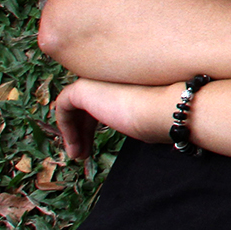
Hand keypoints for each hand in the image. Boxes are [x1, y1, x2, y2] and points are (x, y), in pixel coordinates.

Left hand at [53, 78, 181, 159]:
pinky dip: (65, 126)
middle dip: (81, 130)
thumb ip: (136, 116)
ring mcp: (95, 78)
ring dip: (72, 132)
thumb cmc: (165, 116)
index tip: (93, 145)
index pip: (100, 100)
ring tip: (77, 154)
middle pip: (85, 104)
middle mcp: (107, 75)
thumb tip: (139, 127)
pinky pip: (63, 105)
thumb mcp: (147, 116)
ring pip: (74, 105)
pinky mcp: (83, 87)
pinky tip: (74, 143)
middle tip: (83, 152)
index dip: (92, 123)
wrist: (167, 109)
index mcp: (122, 79)